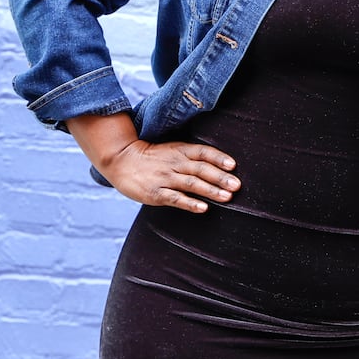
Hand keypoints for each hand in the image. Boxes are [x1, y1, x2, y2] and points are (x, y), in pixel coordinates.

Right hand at [67, 112, 239, 212]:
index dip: (218, 158)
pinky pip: (175, 198)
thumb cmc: (153, 157)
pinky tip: (203, 208)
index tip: (233, 165)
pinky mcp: (156, 193)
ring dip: (211, 190)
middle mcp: (175, 163)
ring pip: (192, 184)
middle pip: (201, 169)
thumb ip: (192, 157)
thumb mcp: (173, 150)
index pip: (203, 152)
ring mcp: (166, 178)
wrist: (121, 160)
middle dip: (220, 177)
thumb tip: (219, 165)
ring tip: (227, 197)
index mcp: (180, 150)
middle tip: (237, 185)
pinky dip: (190, 203)